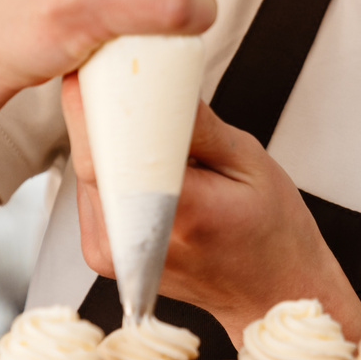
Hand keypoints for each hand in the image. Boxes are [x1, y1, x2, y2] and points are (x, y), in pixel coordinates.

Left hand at [62, 80, 360, 343]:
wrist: (271, 292)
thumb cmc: (273, 234)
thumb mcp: (250, 161)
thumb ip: (196, 123)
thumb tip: (155, 81)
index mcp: (176, 216)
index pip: (109, 150)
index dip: (97, 102)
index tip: (101, 66)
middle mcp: (133, 243)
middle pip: (90, 158)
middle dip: (103, 113)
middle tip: (121, 75)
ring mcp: (113, 254)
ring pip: (86, 174)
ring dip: (105, 141)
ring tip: (140, 122)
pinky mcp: (106, 254)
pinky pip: (93, 194)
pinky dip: (109, 168)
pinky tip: (138, 158)